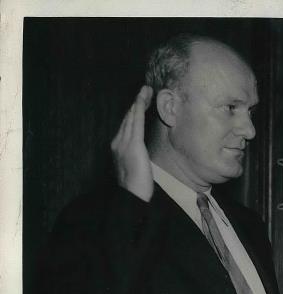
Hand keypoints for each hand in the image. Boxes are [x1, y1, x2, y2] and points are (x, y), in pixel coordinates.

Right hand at [111, 85, 154, 201]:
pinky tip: (142, 99)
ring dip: (139, 102)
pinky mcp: (133, 145)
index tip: (141, 102)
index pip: (127, 126)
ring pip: (131, 117)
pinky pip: (136, 122)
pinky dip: (139, 109)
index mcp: (119, 148)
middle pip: (128, 118)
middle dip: (137, 103)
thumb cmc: (138, 187)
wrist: (133, 196)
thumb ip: (138, 156)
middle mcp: (118, 142)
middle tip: (146, 90)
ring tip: (146, 90)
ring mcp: (124, 143)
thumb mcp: (137, 167)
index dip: (134, 112)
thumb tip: (143, 152)